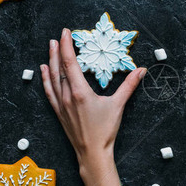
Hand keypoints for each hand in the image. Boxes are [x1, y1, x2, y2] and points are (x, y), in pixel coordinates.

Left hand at [40, 28, 145, 180]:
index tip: (66, 33)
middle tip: (58, 36)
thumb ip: (129, 85)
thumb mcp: (118, 105)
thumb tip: (141, 70)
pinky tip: (44, 71)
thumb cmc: (105, 131)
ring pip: (52, 78)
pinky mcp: (58, 112)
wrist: (92, 153)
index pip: (70, 63)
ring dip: (50, 61)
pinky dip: (45, 79)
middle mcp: (66, 96)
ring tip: (49, 47)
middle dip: (57, 50)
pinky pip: (48, 91)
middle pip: (58, 68)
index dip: (66, 46)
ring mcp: (60, 104)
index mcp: (79, 92)